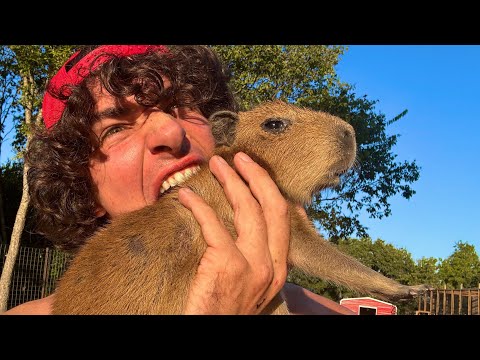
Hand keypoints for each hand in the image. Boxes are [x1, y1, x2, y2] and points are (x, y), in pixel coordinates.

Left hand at [178, 152, 289, 313]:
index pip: (283, 218)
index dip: (271, 190)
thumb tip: (245, 228)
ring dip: (231, 181)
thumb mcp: (251, 286)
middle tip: (240, 158)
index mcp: (278, 269)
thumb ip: (254, 259)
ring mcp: (253, 266)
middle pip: (272, 207)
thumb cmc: (224, 310)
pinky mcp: (227, 265)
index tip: (257, 172)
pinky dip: (198, 206)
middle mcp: (272, 266)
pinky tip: (186, 195)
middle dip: (257, 176)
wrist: (213, 333)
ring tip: (216, 165)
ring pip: (248, 209)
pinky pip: (213, 224)